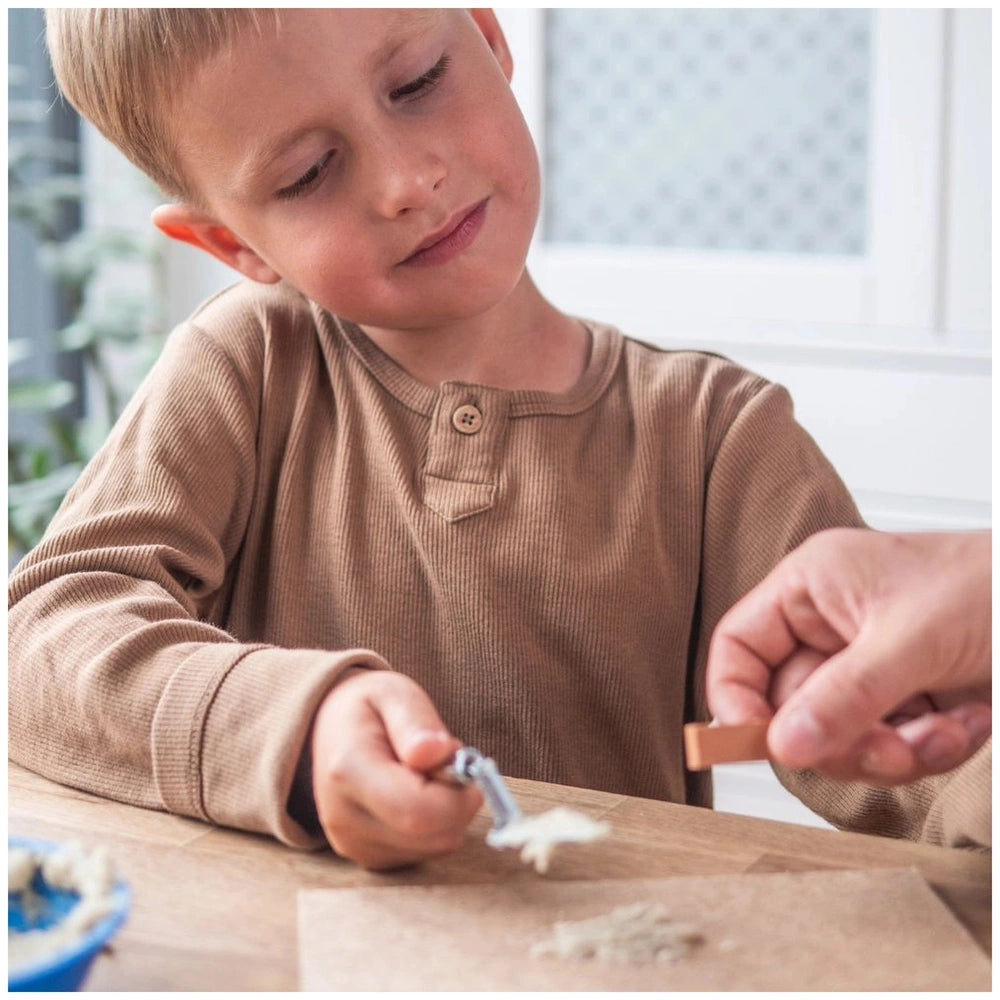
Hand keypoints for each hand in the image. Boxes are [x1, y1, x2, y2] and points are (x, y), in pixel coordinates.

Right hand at [310, 669, 482, 868]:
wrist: (329, 729)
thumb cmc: (368, 707)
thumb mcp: (393, 692)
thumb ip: (416, 722)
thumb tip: (437, 753)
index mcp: (349, 771)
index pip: (418, 811)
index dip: (459, 795)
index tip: (466, 762)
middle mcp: (345, 818)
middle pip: (433, 835)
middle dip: (459, 800)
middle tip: (447, 761)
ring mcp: (353, 844)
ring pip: (436, 846)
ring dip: (450, 812)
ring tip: (429, 774)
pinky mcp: (367, 857)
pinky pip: (425, 851)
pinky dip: (436, 825)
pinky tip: (419, 795)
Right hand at [707, 529, 990, 784]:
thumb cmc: (993, 585)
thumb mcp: (911, 640)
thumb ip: (842, 696)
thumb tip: (784, 745)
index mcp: (810, 587)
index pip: (738, 646)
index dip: (736, 697)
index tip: (758, 742)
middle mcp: (830, 626)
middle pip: (792, 706)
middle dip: (843, 735)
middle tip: (884, 745)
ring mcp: (868, 665)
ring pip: (841, 736)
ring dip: (893, 749)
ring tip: (940, 730)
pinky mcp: (907, 697)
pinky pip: (889, 746)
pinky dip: (930, 748)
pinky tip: (965, 720)